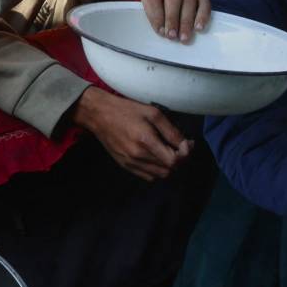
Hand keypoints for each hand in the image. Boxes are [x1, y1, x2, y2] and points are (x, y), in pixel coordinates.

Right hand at [72, 88, 190, 180]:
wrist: (99, 114)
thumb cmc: (127, 110)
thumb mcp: (153, 113)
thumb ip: (171, 131)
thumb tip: (186, 145)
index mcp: (146, 141)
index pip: (174, 161)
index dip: (184, 154)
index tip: (186, 144)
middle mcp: (137, 156)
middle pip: (168, 170)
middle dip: (178, 160)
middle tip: (179, 147)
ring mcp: (130, 163)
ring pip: (159, 175)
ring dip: (168, 166)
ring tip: (167, 151)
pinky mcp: (124, 165)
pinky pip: (147, 176)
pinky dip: (156, 170)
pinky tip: (155, 157)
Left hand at [141, 0, 212, 41]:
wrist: (170, 6)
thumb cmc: (158, 13)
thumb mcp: (150, 15)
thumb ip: (154, 21)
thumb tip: (165, 32)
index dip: (156, 16)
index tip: (160, 32)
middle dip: (172, 19)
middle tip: (172, 36)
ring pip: (189, 1)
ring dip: (186, 21)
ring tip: (184, 37)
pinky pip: (204, 4)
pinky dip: (203, 16)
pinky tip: (199, 28)